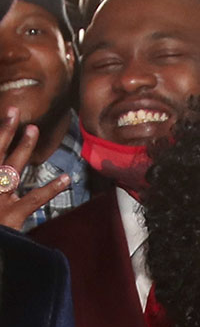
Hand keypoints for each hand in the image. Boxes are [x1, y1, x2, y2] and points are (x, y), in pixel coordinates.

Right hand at [0, 107, 70, 230]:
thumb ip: (3, 182)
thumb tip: (7, 173)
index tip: (6, 116)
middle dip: (4, 131)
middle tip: (14, 111)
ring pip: (10, 168)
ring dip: (22, 148)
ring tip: (33, 129)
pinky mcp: (11, 216)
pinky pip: (33, 199)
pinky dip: (50, 188)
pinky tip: (66, 178)